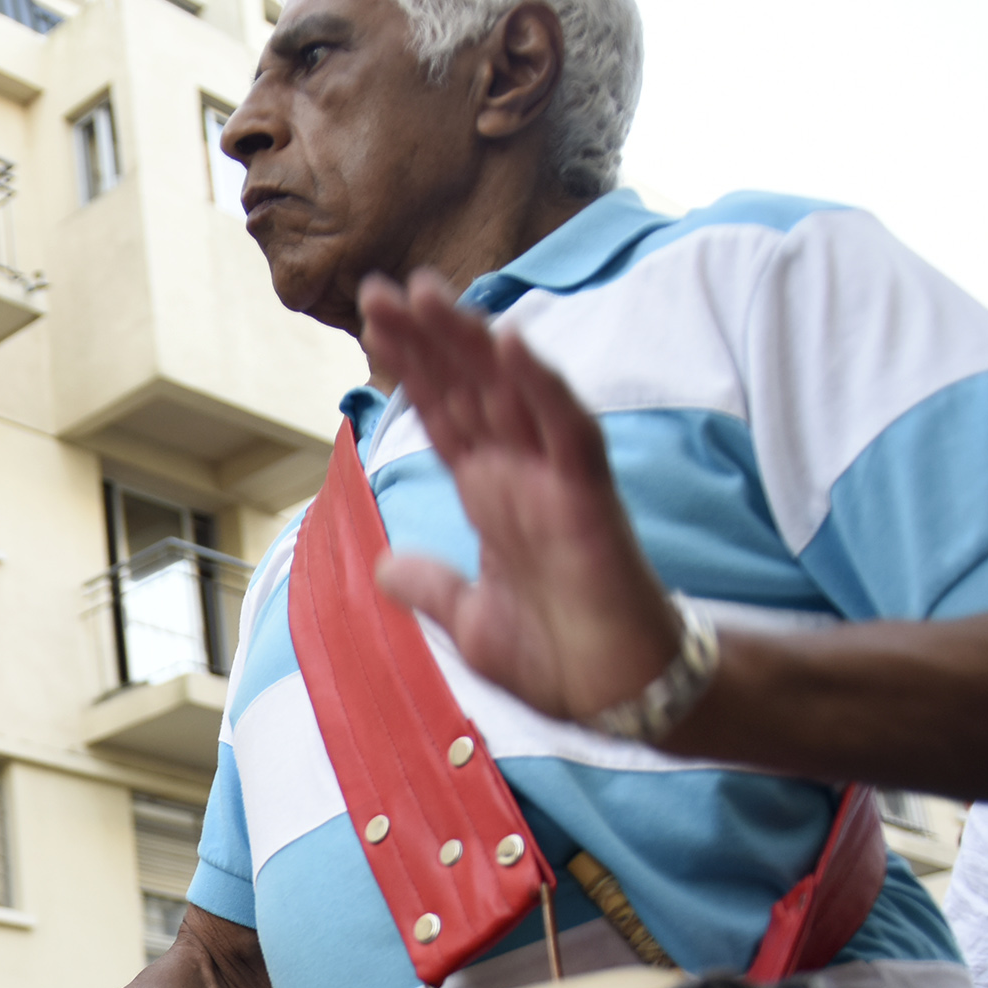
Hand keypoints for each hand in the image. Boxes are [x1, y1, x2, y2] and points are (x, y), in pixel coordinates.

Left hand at [356, 271, 686, 729]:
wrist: (614, 700)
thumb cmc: (558, 659)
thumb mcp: (470, 621)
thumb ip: (431, 586)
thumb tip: (385, 566)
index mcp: (489, 494)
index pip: (441, 414)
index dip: (410, 367)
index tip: (372, 321)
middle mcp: (519, 474)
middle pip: (466, 387)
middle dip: (426, 337)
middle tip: (379, 288)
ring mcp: (555, 480)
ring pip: (510, 391)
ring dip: (472, 340)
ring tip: (426, 293)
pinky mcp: (590, 498)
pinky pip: (566, 429)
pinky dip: (540, 386)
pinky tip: (510, 343)